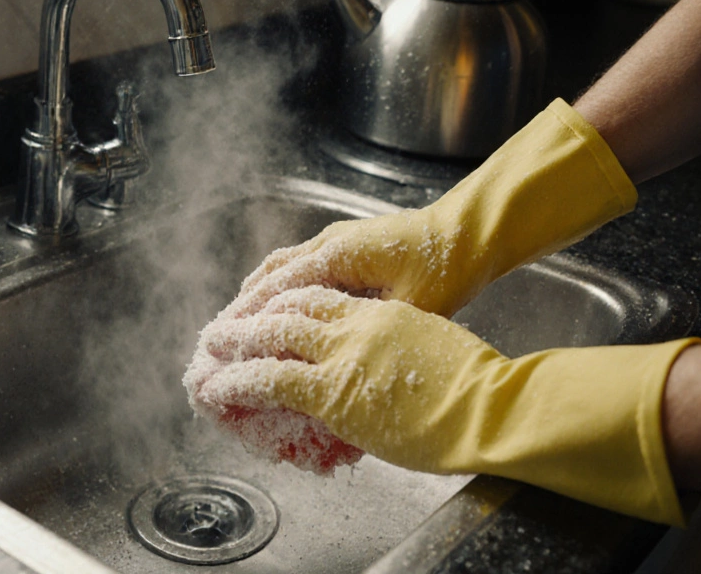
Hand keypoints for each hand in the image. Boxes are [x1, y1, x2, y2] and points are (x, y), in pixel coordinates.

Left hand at [190, 286, 699, 525]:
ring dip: (236, 339)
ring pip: (272, 333)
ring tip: (209, 346)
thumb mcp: (431, 352)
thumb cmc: (477, 387)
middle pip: (290, 306)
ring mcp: (343, 350)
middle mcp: (357, 321)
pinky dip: (239, 379)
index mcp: (382, 313)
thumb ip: (396, 351)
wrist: (491, 403)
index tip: (268, 309)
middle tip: (225, 325)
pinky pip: (270, 376)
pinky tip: (218, 385)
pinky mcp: (332, 386)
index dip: (288, 302)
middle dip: (253, 314)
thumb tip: (377, 371)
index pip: (322, 297)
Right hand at [223, 99, 638, 318]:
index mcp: (336, 257)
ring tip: (236, 326)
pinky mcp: (346, 244)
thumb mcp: (408, 308)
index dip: (247, 319)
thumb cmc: (446, 268)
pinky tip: (276, 306)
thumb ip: (368, 334)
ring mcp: (334, 240)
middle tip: (217, 340)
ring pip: (280, 267)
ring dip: (257, 295)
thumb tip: (335, 367)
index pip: (277, 291)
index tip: (223, 343)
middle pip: (269, 276)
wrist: (472, 233)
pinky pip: (298, 263)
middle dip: (242, 309)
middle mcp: (327, 244)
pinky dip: (278, 284)